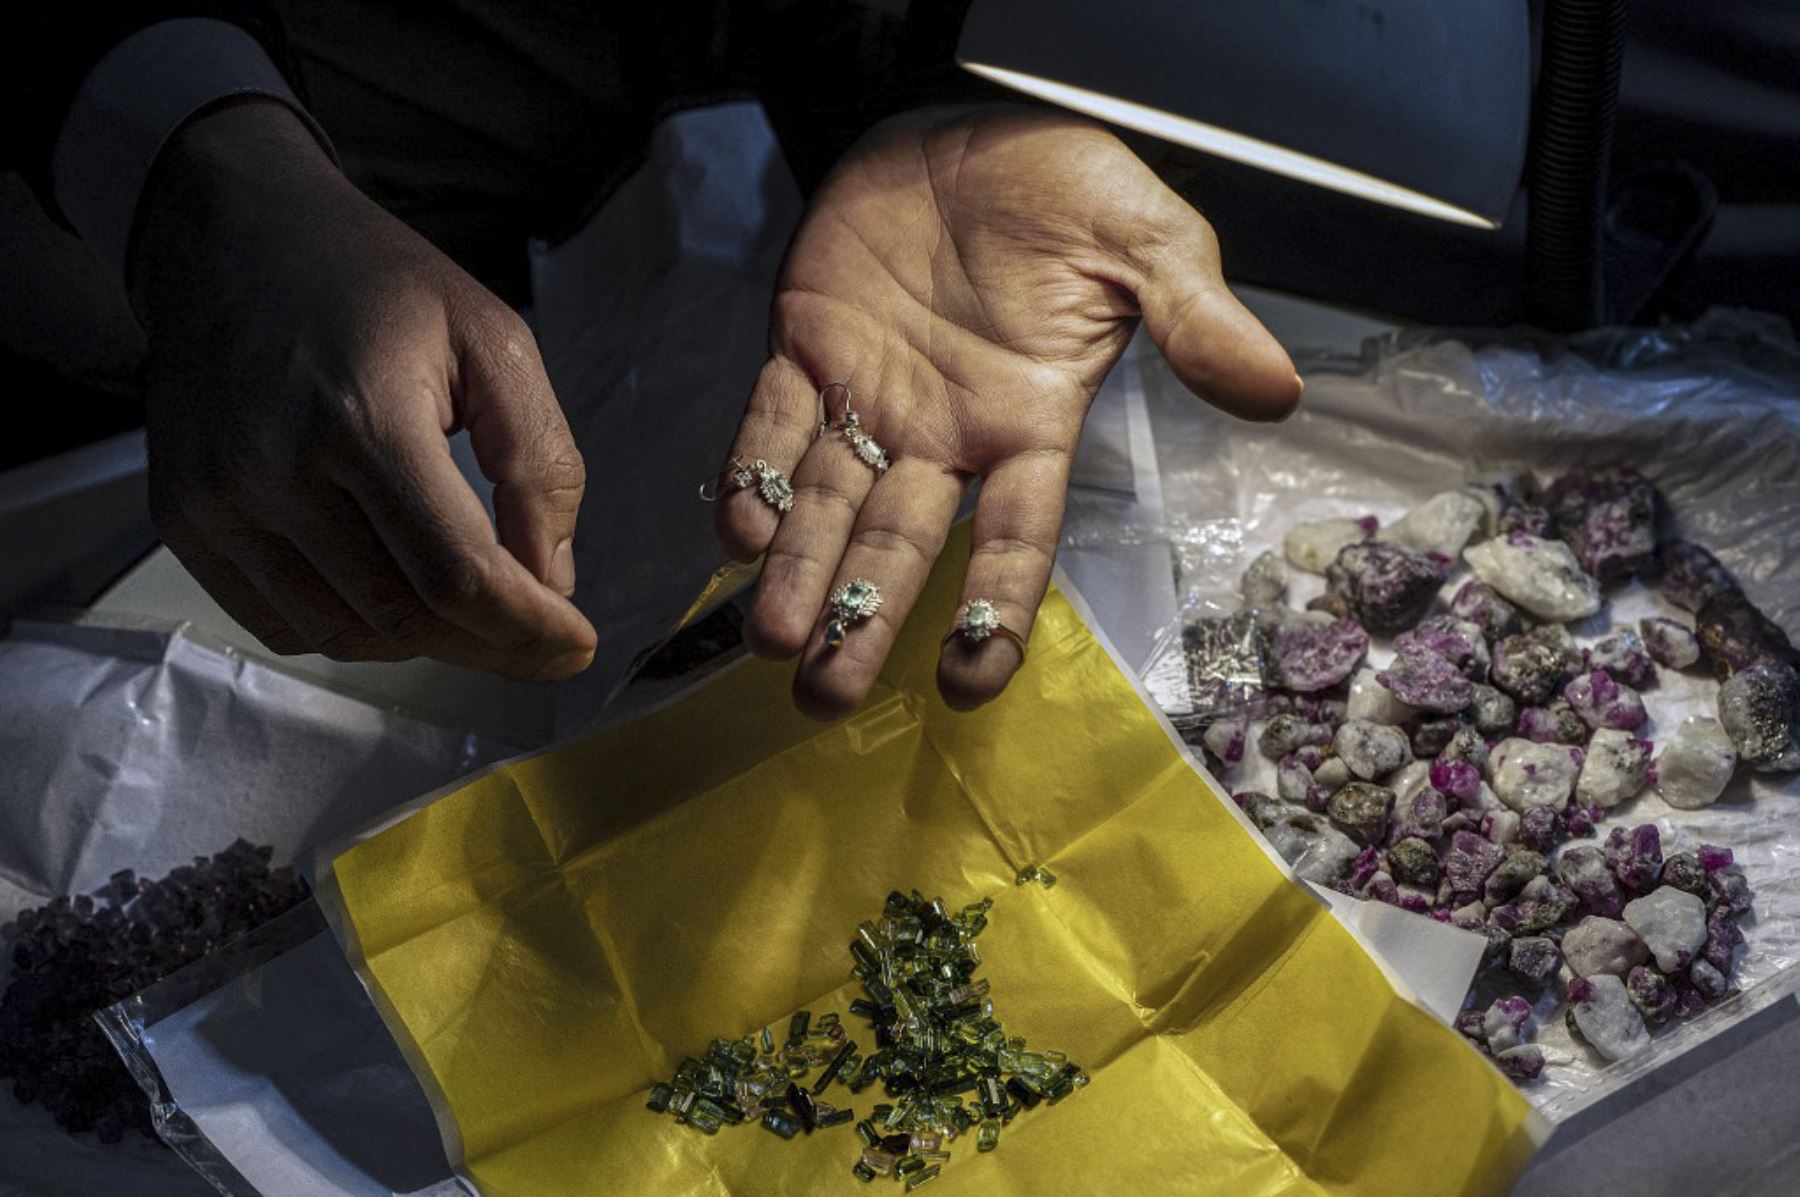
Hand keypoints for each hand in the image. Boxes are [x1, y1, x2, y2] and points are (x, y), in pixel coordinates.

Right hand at [132, 101, 594, 678]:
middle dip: (489, 643)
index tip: (576, 646)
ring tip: (475, 612)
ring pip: (344, 635)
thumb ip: (540, 463)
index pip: (455, 574)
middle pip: (403, 617)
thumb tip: (551, 584)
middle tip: (542, 637)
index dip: (525, 628)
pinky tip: (398, 594)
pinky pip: (282, 623)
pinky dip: (354, 631)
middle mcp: (275, 470)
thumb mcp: (493, 341)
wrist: (233, 231)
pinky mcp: (183, 520)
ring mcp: (217, 502)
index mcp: (361, 416)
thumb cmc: (377, 282)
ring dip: (424, 643)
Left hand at [716, 105, 1298, 717]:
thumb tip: (1278, 392)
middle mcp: (945, 432)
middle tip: (824, 698)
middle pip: (902, 546)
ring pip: (827, 502)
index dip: (994, 610)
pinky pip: (771, 423)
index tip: (968, 683)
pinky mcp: (806, 345)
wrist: (975, 121)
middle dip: (863, 618)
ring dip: (799, 570)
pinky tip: (739, 530)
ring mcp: (871, 396)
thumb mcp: (1147, 242)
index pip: (1016, 537)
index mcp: (1029, 423)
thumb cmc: (1066, 187)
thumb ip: (1197, 319)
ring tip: (774, 638)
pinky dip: (753, 475)